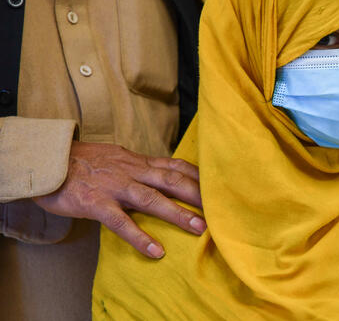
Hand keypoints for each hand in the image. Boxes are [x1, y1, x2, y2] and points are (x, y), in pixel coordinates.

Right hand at [33, 141, 205, 257]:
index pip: (175, 165)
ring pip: (152, 198)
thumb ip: (139, 167)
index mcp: (137, 161)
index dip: (198, 176)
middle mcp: (131, 171)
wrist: (47, 159)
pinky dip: (139, 236)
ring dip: (177, 214)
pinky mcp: (95, 202)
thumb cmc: (82, 162)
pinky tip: (155, 250)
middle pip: (172, 180)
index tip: (219, 186)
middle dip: (198, 194)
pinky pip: (120, 221)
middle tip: (221, 208)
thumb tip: (160, 174)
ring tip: (199, 229)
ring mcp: (114, 186)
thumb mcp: (116, 158)